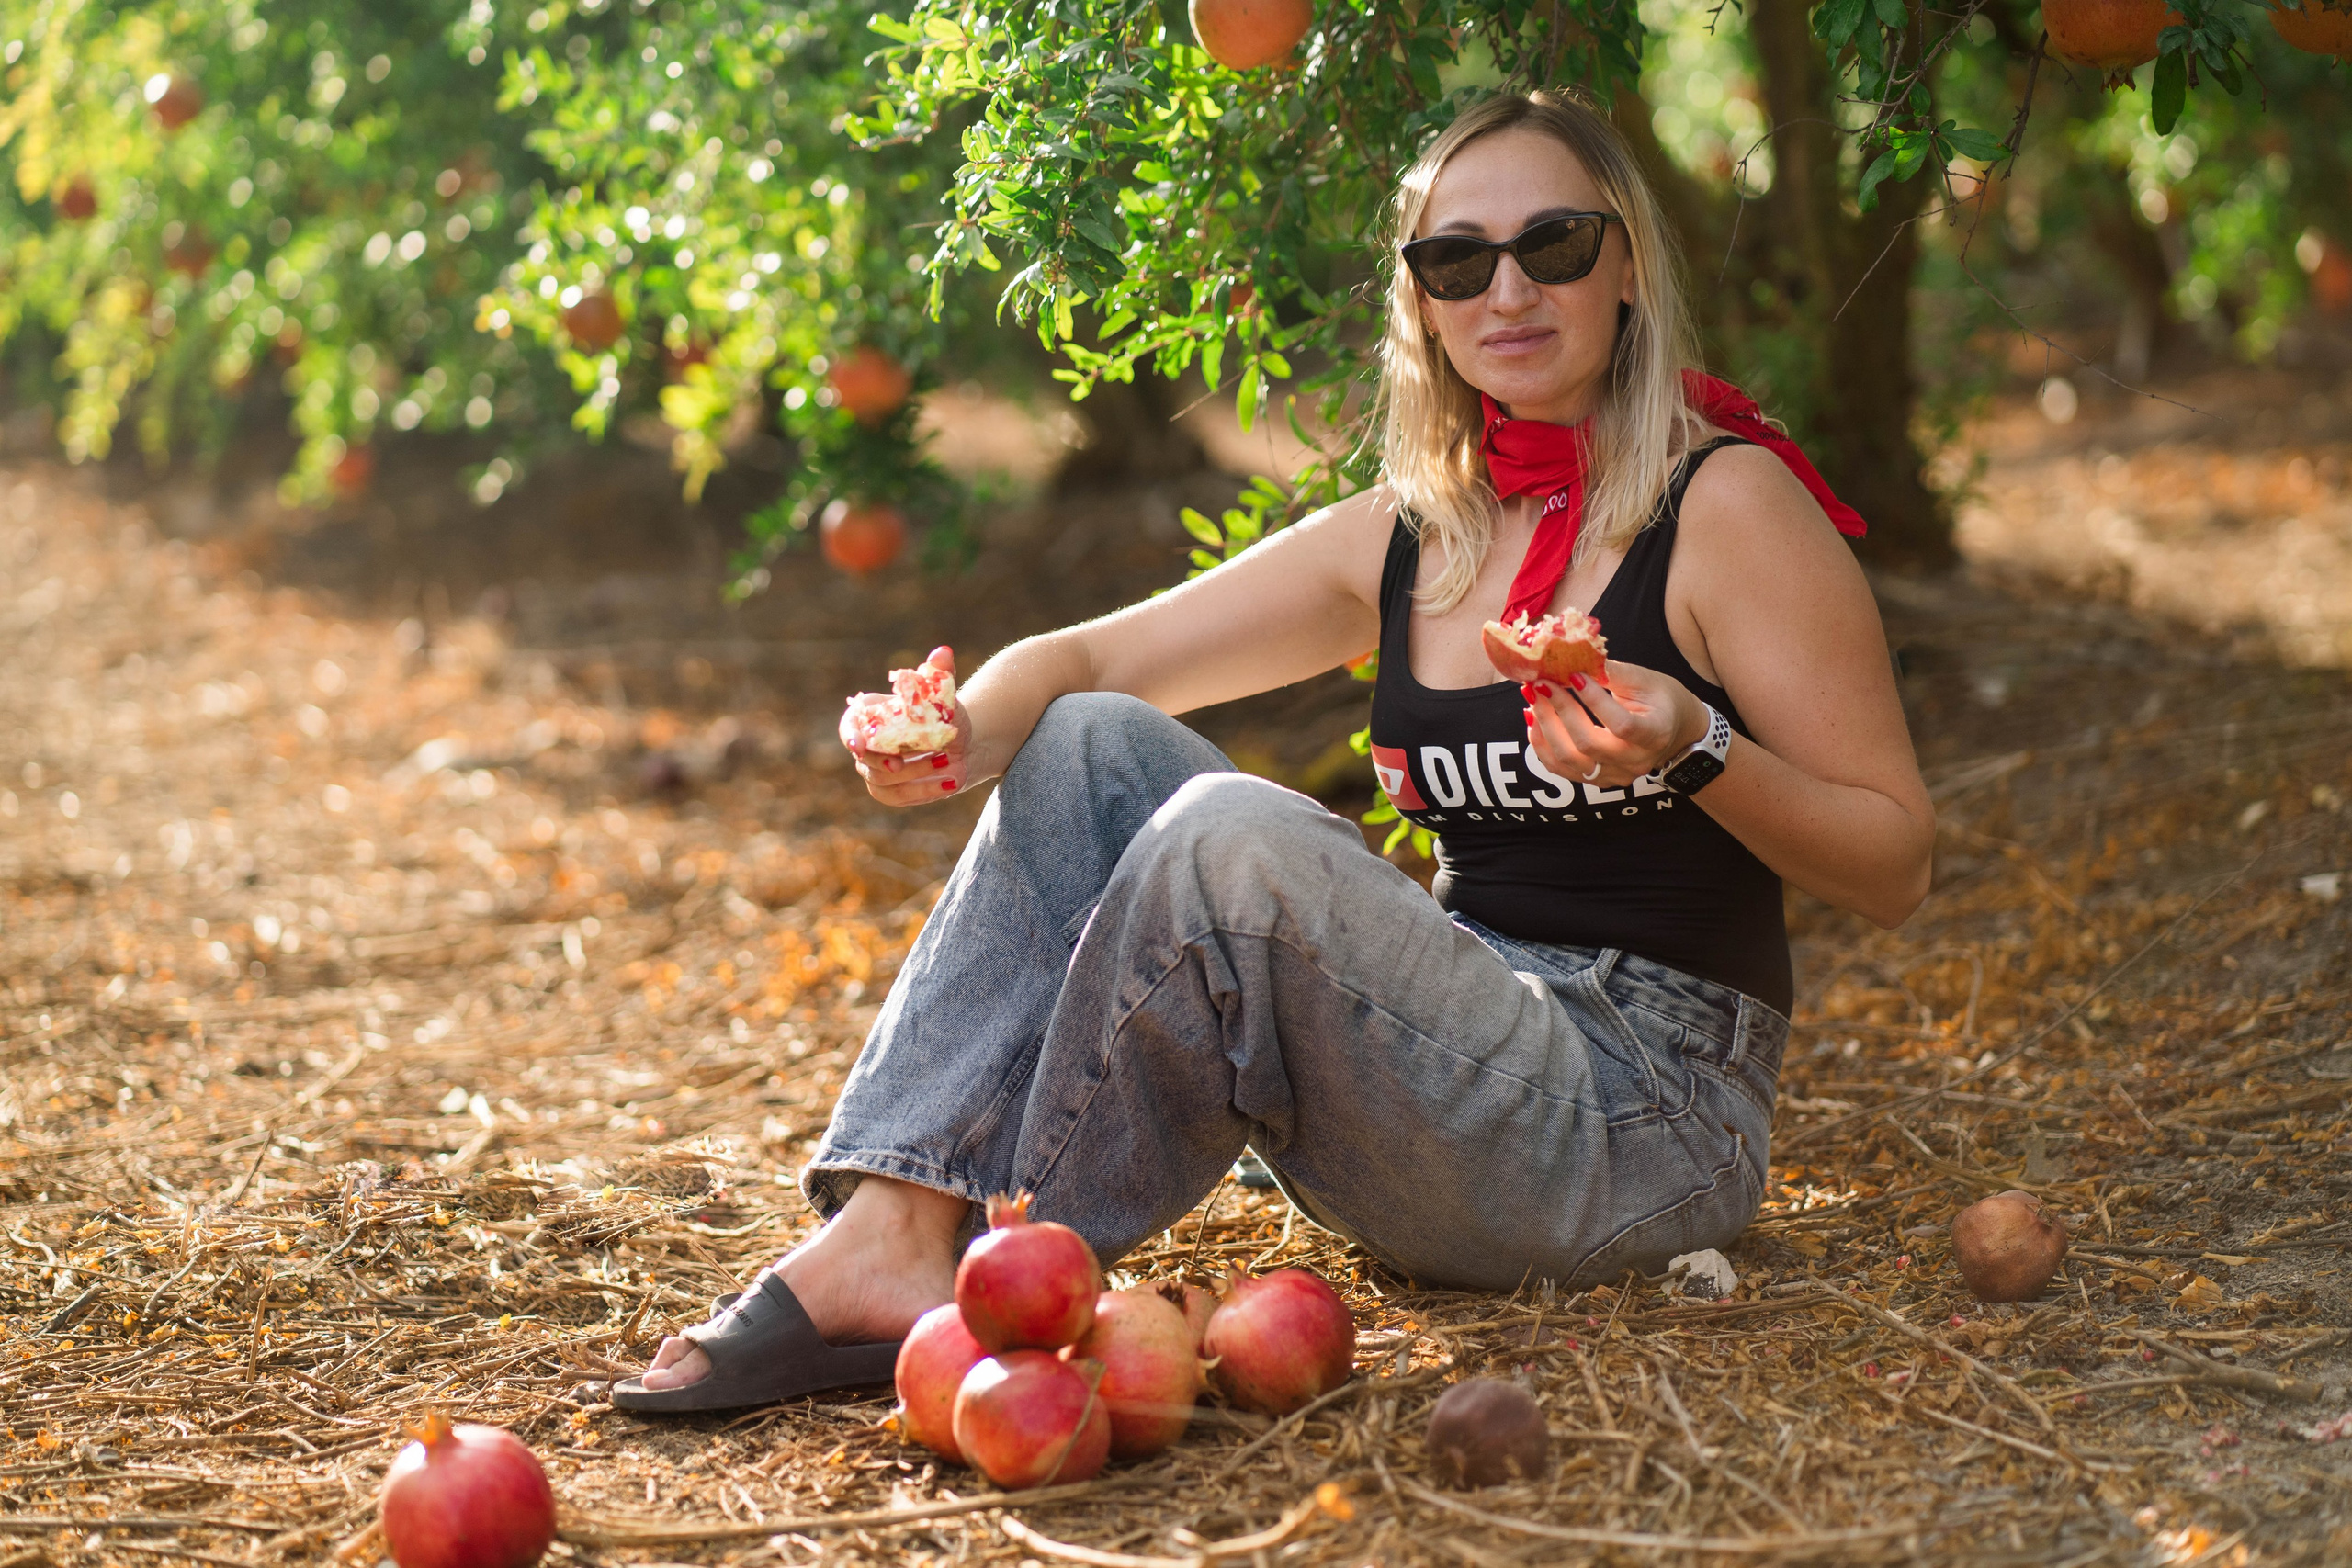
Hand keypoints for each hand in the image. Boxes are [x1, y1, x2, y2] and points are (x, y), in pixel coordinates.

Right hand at [839, 645, 977, 805]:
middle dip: (882, 762)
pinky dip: (927, 791)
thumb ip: (940, 673)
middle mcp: (868, 747)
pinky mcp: (892, 793)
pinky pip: (901, 797)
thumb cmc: (945, 715)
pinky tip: (951, 781)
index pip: (849, 727)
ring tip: (947, 761)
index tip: (859, 745)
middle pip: (864, 760)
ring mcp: (877, 772)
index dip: (850, 736)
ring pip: (883, 781)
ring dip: (915, 773)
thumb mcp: (944, 693)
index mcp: (871, 717)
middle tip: (900, 762)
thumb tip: (942, 653)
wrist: (964, 743)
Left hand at [1521, 659, 1706, 790]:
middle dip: (1559, 710)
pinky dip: (1542, 744)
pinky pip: (1560, 768)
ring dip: (1545, 727)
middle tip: (1541, 683)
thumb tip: (1573, 656)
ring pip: (1568, 760)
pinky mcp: (1596, 780)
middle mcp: (1635, 761)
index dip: (1594, 701)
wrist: (1674, 732)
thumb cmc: (1661, 700)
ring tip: (1533, 698)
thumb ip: (1610, 671)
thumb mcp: (1644, 679)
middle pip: (1588, 745)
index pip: (1622, 725)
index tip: (1573, 675)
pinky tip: (1534, 719)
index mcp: (1655, 733)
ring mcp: (1615, 775)